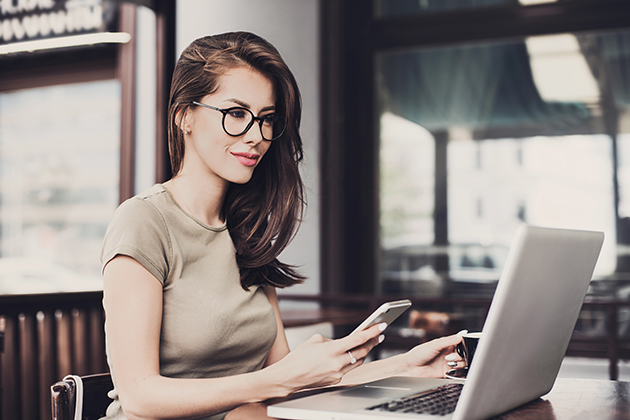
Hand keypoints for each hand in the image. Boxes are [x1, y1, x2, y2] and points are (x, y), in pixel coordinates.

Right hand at [267, 323, 384, 393]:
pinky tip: (352, 354)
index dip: (372, 332)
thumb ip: (333, 340)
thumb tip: (343, 342)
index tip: (381, 326)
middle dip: (372, 342)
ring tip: (369, 343)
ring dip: (364, 352)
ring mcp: (338, 373)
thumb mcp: (315, 340)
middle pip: (362, 351)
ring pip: (358, 361)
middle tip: (378, 335)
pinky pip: (349, 368)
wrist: (289, 377)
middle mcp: (337, 363)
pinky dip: (352, 360)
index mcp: (332, 350)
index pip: (358, 339)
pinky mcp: (336, 380)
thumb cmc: (299, 357)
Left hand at [402, 333, 463, 377]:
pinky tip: (450, 368)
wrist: (411, 368)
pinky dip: (457, 371)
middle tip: (451, 355)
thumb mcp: (435, 344)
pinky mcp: (447, 373)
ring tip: (449, 362)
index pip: (460, 343)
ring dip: (459, 362)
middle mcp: (449, 354)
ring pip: (463, 363)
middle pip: (464, 354)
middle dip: (461, 355)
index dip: (464, 345)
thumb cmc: (419, 354)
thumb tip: (461, 334)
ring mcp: (448, 364)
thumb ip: (449, 340)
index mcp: (446, 345)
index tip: (464, 345)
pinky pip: (458, 373)